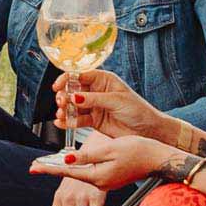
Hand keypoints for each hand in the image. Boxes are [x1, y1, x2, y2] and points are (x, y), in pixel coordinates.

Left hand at [30, 134, 170, 190]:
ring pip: (80, 175)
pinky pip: (90, 175)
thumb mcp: (110, 149)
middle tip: (34, 165)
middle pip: (70, 176)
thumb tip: (66, 160)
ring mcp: (105, 183)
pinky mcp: (111, 179)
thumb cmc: (138, 150)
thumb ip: (87, 156)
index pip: (67, 172)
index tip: (33, 167)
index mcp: (97, 176)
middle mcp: (99, 183)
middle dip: (53, 169)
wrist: (159, 159)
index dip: (49, 168)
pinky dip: (78, 169)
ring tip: (47, 164)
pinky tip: (70, 164)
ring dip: (64, 169)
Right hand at [53, 70, 172, 141]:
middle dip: (64, 96)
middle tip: (62, 103)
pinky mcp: (93, 120)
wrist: (147, 130)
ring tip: (61, 115)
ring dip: (65, 110)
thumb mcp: (116, 100)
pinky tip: (62, 123)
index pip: (80, 75)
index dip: (67, 79)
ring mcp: (93, 106)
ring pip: (73, 106)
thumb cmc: (138, 110)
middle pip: (73, 90)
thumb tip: (75, 96)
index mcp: (104, 80)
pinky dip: (68, 121)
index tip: (58, 86)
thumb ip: (94, 99)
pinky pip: (77, 120)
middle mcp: (96, 91)